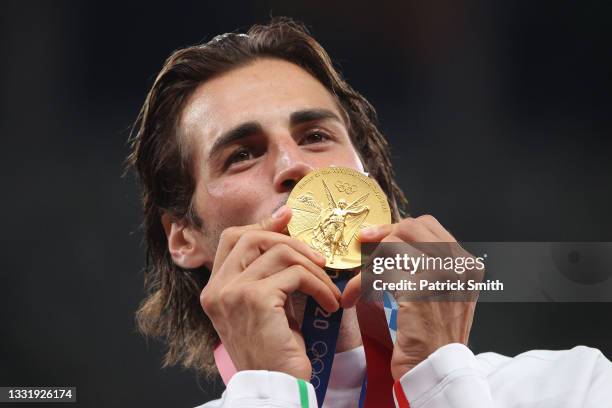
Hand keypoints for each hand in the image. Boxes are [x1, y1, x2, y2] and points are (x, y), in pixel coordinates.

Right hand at [200, 206, 340, 380]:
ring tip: (329, 290)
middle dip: (291, 241)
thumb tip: (284, 232)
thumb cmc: (275, 349)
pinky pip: (296, 275)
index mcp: (215, 289)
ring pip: (280, 254)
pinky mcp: (257, 299)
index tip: (288, 218)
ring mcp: (233, 293)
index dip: (261, 225)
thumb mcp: (266, 305)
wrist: (276, 388)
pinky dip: (320, 286)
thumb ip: (266, 274)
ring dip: (314, 269)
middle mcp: (217, 289)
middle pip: (252, 237)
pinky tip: (329, 304)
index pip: (231, 239)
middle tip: (319, 258)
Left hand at [342, 215, 479, 379]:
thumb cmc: (433, 338)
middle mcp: (460, 266)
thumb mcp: (442, 294)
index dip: (398, 229)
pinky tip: (352, 298)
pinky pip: (378, 272)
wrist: (436, 370)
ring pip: (394, 245)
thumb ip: (427, 266)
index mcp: (468, 265)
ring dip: (370, 263)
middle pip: (413, 227)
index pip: (429, 226)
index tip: (377, 238)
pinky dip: (359, 284)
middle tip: (363, 247)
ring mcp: (442, 275)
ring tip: (360, 284)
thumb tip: (391, 240)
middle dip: (383, 236)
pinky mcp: (419, 289)